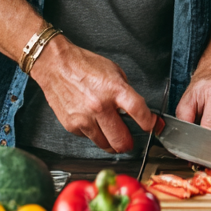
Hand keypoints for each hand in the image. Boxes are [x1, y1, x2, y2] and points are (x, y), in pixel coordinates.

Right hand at [30, 36, 152, 153]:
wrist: (56, 65)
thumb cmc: (84, 65)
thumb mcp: (114, 71)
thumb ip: (125, 92)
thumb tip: (135, 110)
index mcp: (114, 89)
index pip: (139, 112)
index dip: (150, 123)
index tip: (153, 127)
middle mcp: (100, 106)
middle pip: (122, 140)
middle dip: (129, 143)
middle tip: (130, 140)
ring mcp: (84, 118)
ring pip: (106, 145)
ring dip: (112, 143)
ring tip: (112, 133)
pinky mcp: (72, 125)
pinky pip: (89, 138)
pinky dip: (94, 134)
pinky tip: (93, 123)